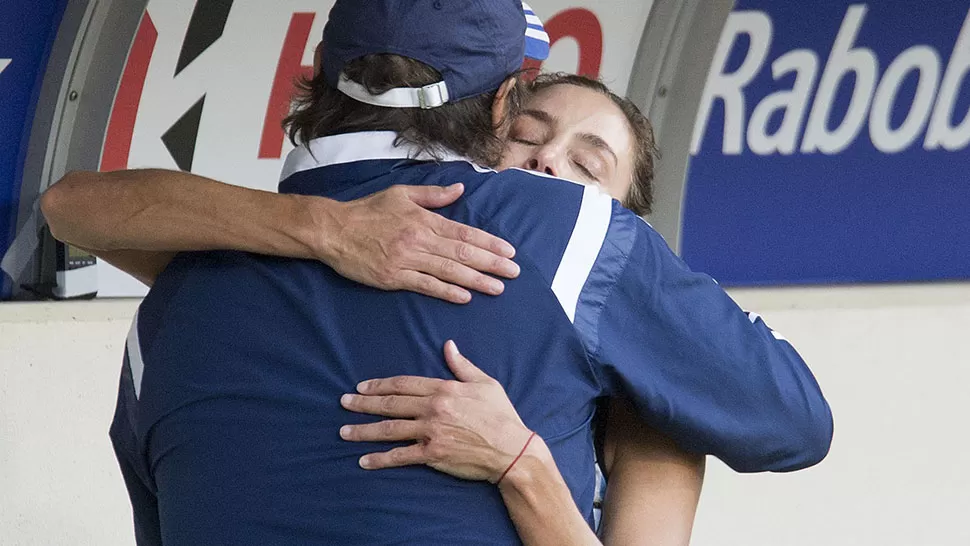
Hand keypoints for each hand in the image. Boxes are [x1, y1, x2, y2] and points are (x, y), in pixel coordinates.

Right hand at [315, 184, 519, 303]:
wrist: (334, 230)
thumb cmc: (368, 210)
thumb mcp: (402, 194)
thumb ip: (433, 195)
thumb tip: (460, 191)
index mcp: (424, 219)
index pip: (465, 233)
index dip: (489, 243)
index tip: (509, 251)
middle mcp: (419, 239)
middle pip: (463, 253)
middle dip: (492, 263)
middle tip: (514, 273)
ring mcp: (407, 260)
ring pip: (449, 270)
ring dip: (476, 279)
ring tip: (498, 288)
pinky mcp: (393, 277)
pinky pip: (425, 285)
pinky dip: (446, 291)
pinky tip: (465, 296)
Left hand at [340, 340, 533, 482]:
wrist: (512, 449)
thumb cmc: (501, 415)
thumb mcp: (485, 383)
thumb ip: (462, 365)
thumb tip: (448, 345)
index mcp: (443, 389)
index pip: (404, 384)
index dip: (380, 385)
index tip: (362, 387)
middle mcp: (433, 409)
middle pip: (390, 404)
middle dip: (363, 404)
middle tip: (344, 403)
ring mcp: (430, 432)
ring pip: (389, 430)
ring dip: (364, 430)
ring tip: (344, 431)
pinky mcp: (432, 454)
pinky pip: (401, 456)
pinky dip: (380, 459)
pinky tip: (364, 461)